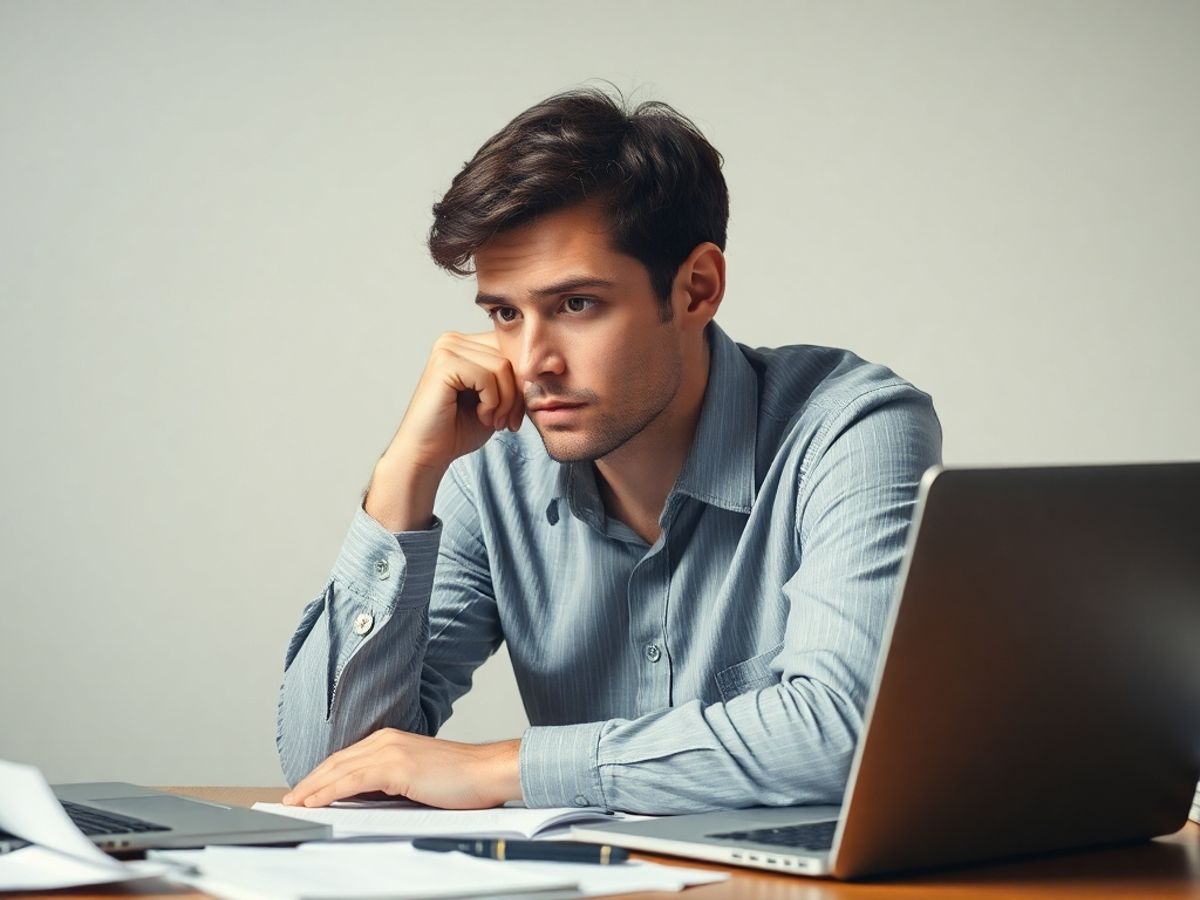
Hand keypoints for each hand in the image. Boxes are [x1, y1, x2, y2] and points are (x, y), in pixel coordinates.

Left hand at [281, 729, 522, 809]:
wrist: (488, 772)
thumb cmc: (463, 779)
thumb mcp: (420, 777)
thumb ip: (393, 781)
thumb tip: (368, 799)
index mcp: (392, 740)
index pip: (347, 759)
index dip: (322, 775)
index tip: (305, 790)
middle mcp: (387, 740)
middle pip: (337, 762)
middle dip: (310, 781)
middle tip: (290, 799)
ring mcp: (391, 751)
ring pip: (339, 771)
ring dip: (312, 788)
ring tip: (294, 803)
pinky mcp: (396, 766)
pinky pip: (352, 781)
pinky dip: (328, 791)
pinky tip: (315, 801)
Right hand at [391, 331, 523, 474]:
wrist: (427, 454)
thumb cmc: (459, 429)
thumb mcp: (497, 399)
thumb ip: (513, 379)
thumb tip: (546, 364)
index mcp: (465, 344)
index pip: (511, 349)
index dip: (521, 383)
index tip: (516, 415)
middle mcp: (453, 340)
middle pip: (510, 355)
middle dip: (517, 394)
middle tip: (507, 422)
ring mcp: (446, 349)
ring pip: (503, 366)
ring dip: (506, 401)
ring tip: (493, 421)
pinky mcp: (444, 364)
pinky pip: (489, 377)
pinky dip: (492, 402)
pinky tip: (481, 416)